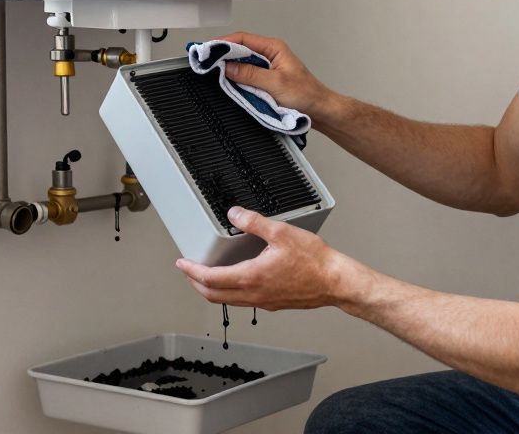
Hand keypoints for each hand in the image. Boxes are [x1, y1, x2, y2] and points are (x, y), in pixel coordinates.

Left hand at [175, 206, 353, 310]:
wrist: (336, 281)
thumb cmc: (314, 261)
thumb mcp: (281, 233)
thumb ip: (254, 223)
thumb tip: (234, 214)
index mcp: (251, 277)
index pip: (210, 279)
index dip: (191, 270)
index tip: (182, 263)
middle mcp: (254, 294)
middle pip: (213, 295)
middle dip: (196, 283)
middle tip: (188, 271)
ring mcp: (263, 301)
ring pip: (227, 301)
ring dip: (212, 290)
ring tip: (205, 276)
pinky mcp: (273, 303)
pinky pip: (243, 301)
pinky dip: (230, 293)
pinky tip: (236, 281)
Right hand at [216, 32, 336, 118]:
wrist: (320, 110)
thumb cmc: (307, 94)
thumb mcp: (274, 84)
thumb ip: (250, 74)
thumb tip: (228, 67)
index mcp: (274, 48)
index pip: (243, 39)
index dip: (223, 43)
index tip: (208, 50)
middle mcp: (270, 54)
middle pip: (240, 50)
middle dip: (223, 56)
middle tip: (207, 63)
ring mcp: (267, 67)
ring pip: (242, 64)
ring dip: (231, 69)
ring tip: (216, 73)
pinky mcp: (266, 80)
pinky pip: (247, 76)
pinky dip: (238, 80)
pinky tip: (231, 84)